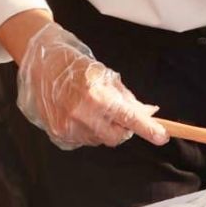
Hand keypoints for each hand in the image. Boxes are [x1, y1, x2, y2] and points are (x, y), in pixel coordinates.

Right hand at [16, 22, 167, 150]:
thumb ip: (128, 99)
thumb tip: (148, 113)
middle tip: (120, 115)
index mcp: (96, 96)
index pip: (128, 118)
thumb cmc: (77, 68)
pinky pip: (84, 140)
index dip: (147, 129)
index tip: (162, 136)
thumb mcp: (107, 77)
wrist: (43, 66)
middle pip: (116, 137)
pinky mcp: (58, 135)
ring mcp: (67, 127)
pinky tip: (81, 115)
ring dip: (104, 128)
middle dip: (124, 129)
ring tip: (94, 108)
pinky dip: (88, 131)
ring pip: (99, 140)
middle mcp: (80, 115)